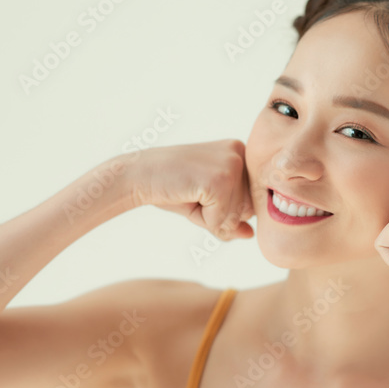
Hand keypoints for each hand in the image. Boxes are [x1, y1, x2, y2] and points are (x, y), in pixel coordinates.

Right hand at [121, 139, 255, 239]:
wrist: (137, 175)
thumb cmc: (172, 188)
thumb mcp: (207, 204)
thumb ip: (231, 219)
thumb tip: (251, 235)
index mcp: (241, 153)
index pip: (250, 202)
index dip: (222, 209)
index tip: (198, 189)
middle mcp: (241, 153)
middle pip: (247, 210)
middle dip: (218, 215)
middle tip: (191, 193)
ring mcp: (232, 164)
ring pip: (236, 217)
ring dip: (209, 218)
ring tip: (188, 193)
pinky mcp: (221, 179)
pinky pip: (221, 220)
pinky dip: (202, 219)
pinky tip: (187, 196)